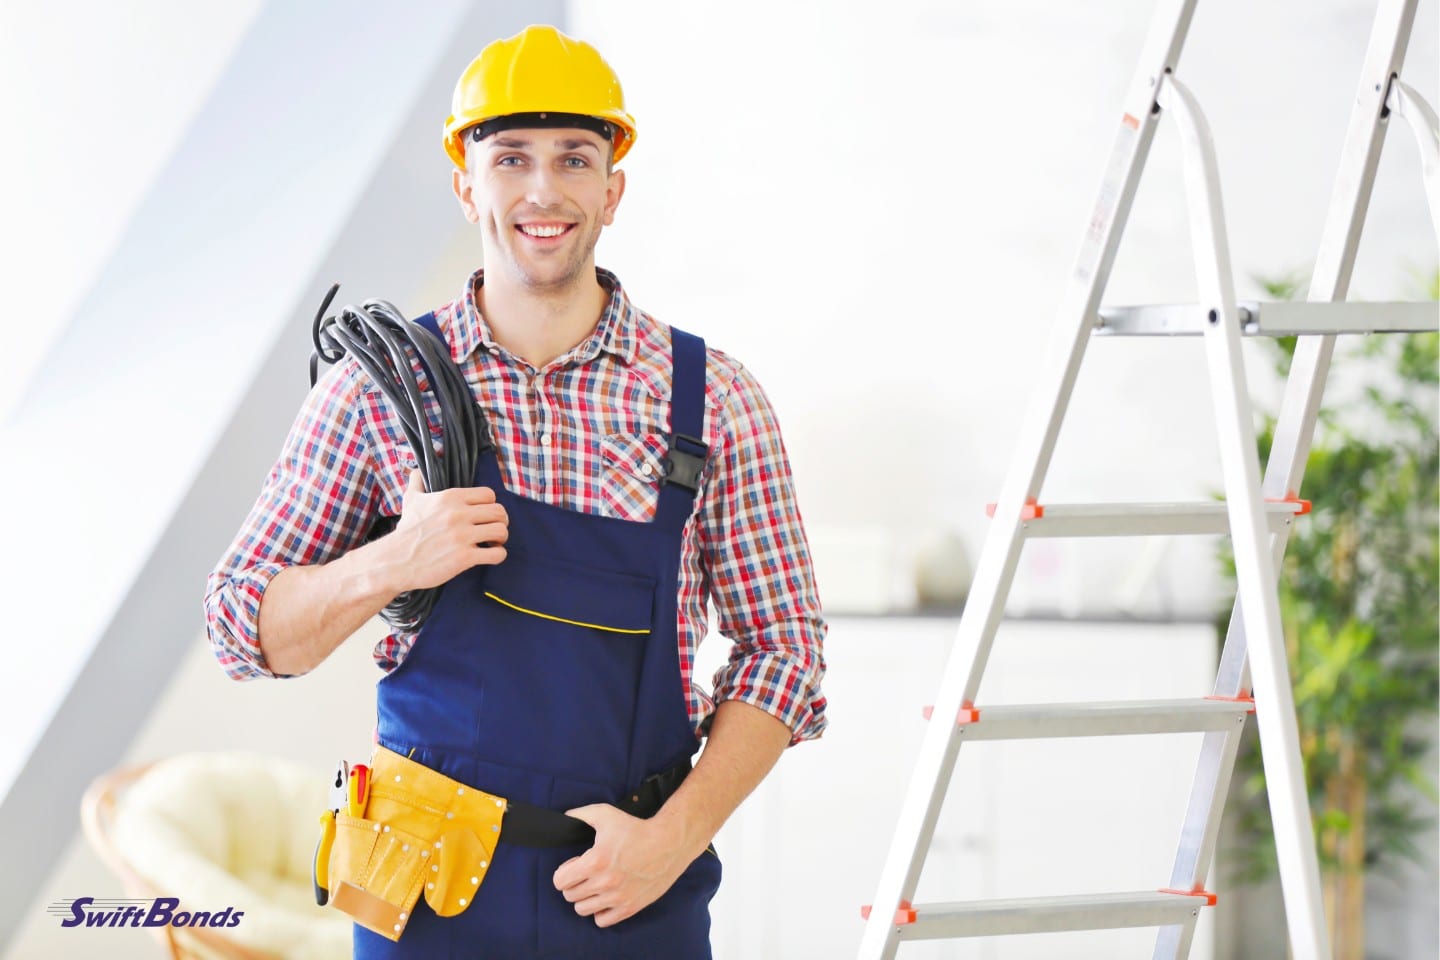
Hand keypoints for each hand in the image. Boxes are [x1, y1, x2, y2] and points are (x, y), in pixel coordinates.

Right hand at [386, 469, 507, 589]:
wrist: (396, 561)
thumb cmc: (406, 532)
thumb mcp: (411, 500)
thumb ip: (417, 482)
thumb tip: (416, 470)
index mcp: (451, 497)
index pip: (489, 494)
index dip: (490, 505)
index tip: (484, 515)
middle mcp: (459, 514)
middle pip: (499, 512)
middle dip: (500, 521)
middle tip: (492, 530)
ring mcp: (463, 535)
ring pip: (501, 531)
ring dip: (501, 538)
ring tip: (492, 543)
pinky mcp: (464, 557)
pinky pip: (497, 553)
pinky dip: (498, 555)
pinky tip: (489, 556)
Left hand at [552, 804, 694, 926]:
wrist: (669, 843)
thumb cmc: (636, 828)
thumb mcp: (605, 814)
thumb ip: (580, 815)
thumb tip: (565, 818)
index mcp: (595, 861)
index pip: (560, 881)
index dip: (564, 871)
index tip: (574, 865)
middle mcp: (605, 883)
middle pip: (569, 895)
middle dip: (574, 883)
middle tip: (586, 873)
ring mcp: (617, 897)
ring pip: (582, 909)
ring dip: (585, 897)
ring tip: (596, 884)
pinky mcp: (630, 907)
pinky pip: (601, 920)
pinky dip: (600, 911)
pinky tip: (606, 897)